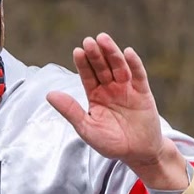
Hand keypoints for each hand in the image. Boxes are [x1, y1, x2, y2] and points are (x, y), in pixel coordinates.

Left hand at [46, 33, 187, 187]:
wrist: (137, 153)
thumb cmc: (111, 143)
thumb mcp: (87, 129)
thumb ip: (71, 111)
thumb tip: (50, 94)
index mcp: (95, 96)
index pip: (87, 76)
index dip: (83, 64)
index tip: (77, 51)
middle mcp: (110, 88)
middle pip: (102, 68)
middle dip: (96, 55)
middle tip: (89, 41)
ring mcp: (127, 89)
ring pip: (119, 67)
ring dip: (112, 53)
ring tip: (103, 39)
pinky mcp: (143, 93)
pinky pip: (138, 76)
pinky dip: (134, 64)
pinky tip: (128, 52)